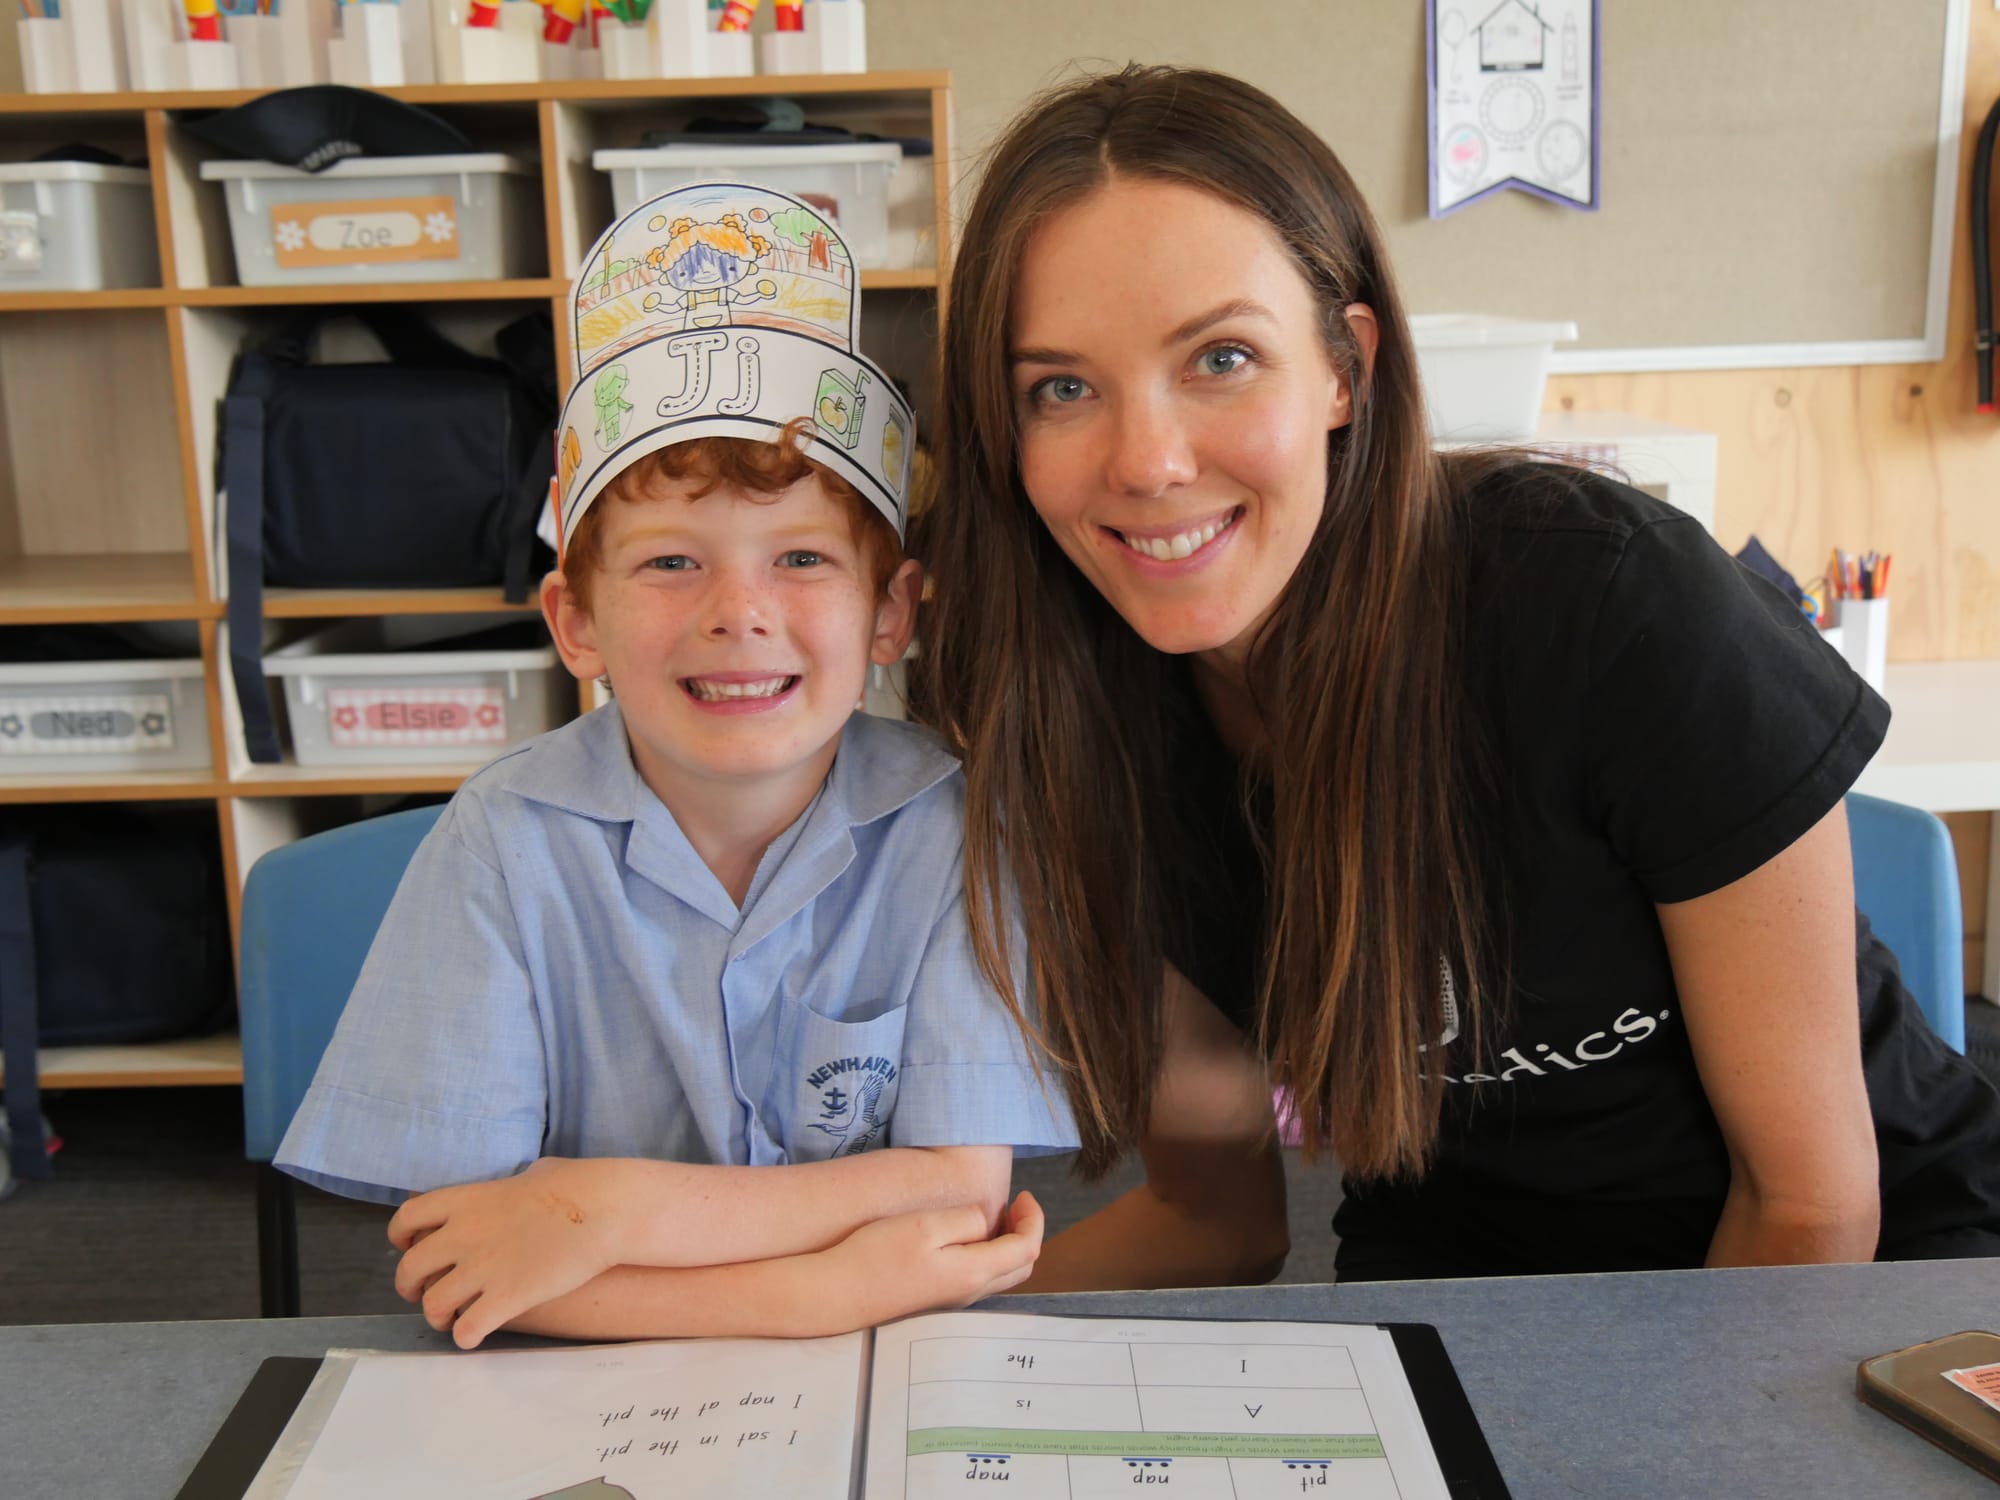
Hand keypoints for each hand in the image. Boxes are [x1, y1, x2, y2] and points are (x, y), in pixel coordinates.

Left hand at [387, 1158, 621, 1349]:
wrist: (605, 1210)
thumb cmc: (579, 1185)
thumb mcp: (536, 1172)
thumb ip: (515, 1183)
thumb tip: (525, 1182)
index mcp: (466, 1200)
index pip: (407, 1219)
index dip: (401, 1239)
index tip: (408, 1247)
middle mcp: (463, 1235)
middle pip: (410, 1269)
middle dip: (409, 1287)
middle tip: (422, 1294)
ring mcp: (482, 1269)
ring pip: (433, 1305)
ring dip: (438, 1316)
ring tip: (451, 1320)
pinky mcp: (506, 1298)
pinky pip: (467, 1329)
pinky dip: (465, 1336)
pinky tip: (474, 1335)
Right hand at [829, 1190, 1046, 1326]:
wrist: (837, 1294)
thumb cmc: (877, 1255)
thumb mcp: (925, 1225)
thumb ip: (966, 1220)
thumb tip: (989, 1220)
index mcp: (973, 1272)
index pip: (1027, 1248)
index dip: (1034, 1219)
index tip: (1024, 1193)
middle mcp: (969, 1292)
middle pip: (1020, 1266)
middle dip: (1026, 1233)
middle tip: (1015, 1204)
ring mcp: (952, 1300)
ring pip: (1000, 1275)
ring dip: (1007, 1244)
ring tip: (993, 1215)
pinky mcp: (935, 1300)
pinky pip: (977, 1278)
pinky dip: (987, 1255)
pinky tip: (963, 1236)